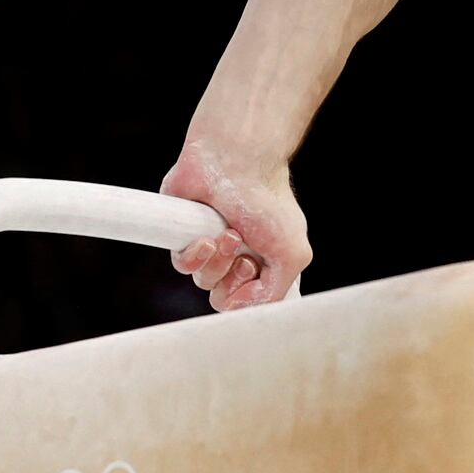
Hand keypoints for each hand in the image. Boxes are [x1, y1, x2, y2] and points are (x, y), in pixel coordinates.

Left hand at [158, 135, 311, 311]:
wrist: (234, 162)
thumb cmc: (266, 201)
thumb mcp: (292, 256)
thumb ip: (273, 294)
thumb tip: (241, 310)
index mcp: (265, 262)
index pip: (252, 302)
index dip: (252, 298)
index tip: (257, 278)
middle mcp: (237, 257)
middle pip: (226, 297)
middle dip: (234, 279)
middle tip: (244, 254)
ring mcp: (210, 245)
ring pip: (204, 282)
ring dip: (217, 263)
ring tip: (229, 235)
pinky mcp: (184, 234)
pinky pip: (182, 265)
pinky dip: (194, 256)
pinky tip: (206, 238)